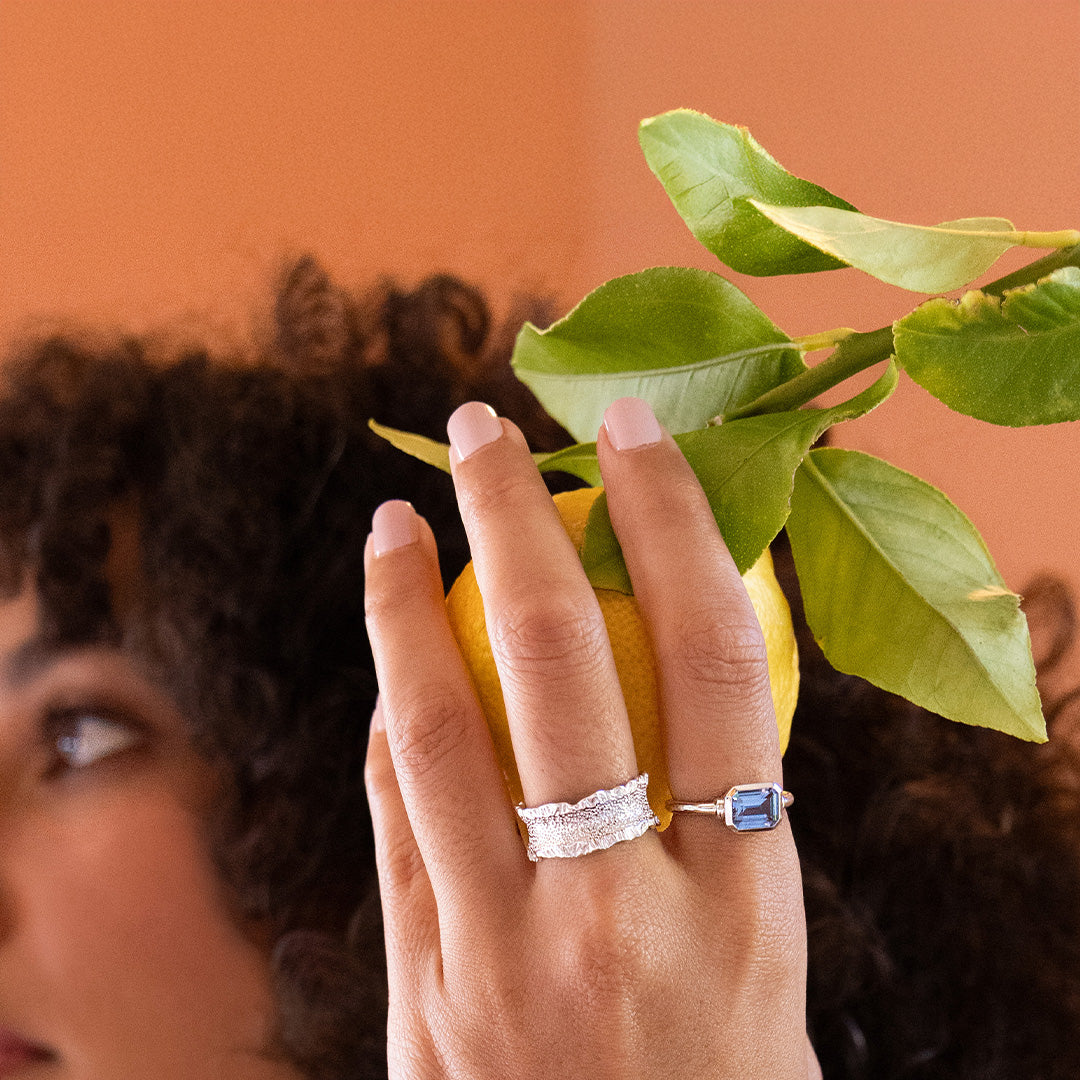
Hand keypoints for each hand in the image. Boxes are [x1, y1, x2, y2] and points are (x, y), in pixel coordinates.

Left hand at [364, 398, 815, 1078]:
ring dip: (402, 610)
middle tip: (487, 427)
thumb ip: (725, 827)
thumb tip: (684, 676)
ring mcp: (505, 956)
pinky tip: (385, 671)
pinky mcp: (423, 994)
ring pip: (438, 731)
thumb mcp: (770, 963)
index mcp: (744, 900)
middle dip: (515, 519)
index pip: (711, 660)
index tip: (629, 433)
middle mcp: (620, 915)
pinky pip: (395, 825)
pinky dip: (388, 729)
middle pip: (556, 661)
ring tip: (395, 522)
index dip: (670, 522)